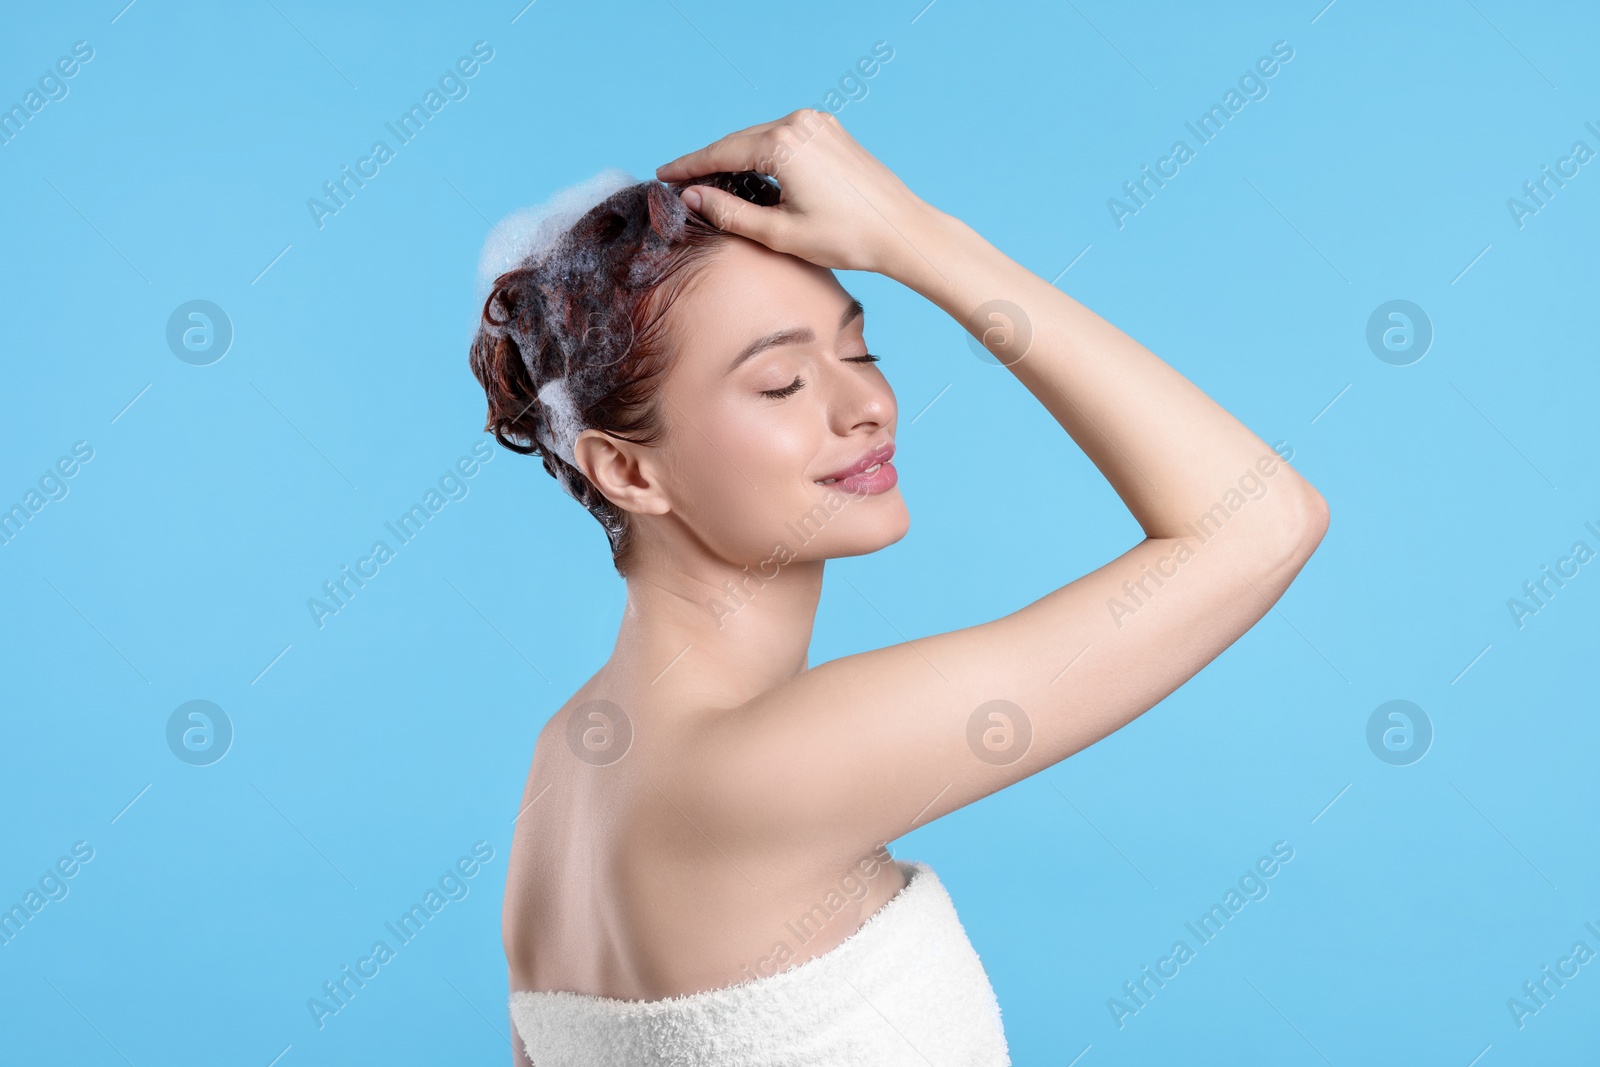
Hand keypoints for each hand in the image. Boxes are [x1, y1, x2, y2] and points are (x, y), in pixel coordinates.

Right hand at [654, 109, 930, 275]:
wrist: (901, 230)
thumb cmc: (847, 237)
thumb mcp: (780, 233)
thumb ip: (731, 212)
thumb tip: (692, 197)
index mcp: (783, 144)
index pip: (720, 152)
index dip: (688, 166)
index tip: (662, 175)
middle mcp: (799, 123)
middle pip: (738, 140)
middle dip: (708, 161)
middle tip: (679, 181)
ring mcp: (818, 123)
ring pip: (760, 137)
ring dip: (735, 156)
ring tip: (709, 180)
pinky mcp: (831, 131)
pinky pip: (784, 137)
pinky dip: (761, 152)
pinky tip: (749, 172)